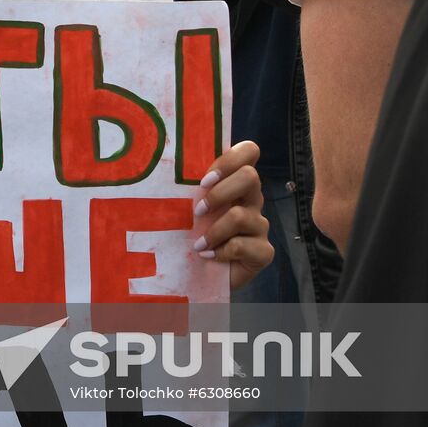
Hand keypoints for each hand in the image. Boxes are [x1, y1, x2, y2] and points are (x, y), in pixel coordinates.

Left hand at [191, 140, 272, 290]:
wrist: (199, 274)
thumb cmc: (190, 235)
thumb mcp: (185, 208)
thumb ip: (187, 188)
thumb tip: (163, 172)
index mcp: (235, 183)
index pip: (249, 152)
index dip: (230, 159)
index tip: (204, 181)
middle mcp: (251, 200)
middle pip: (251, 176)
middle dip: (220, 193)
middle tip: (198, 211)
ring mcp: (260, 225)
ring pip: (241, 215)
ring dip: (213, 231)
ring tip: (197, 244)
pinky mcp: (264, 251)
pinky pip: (243, 245)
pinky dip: (221, 252)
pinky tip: (209, 257)